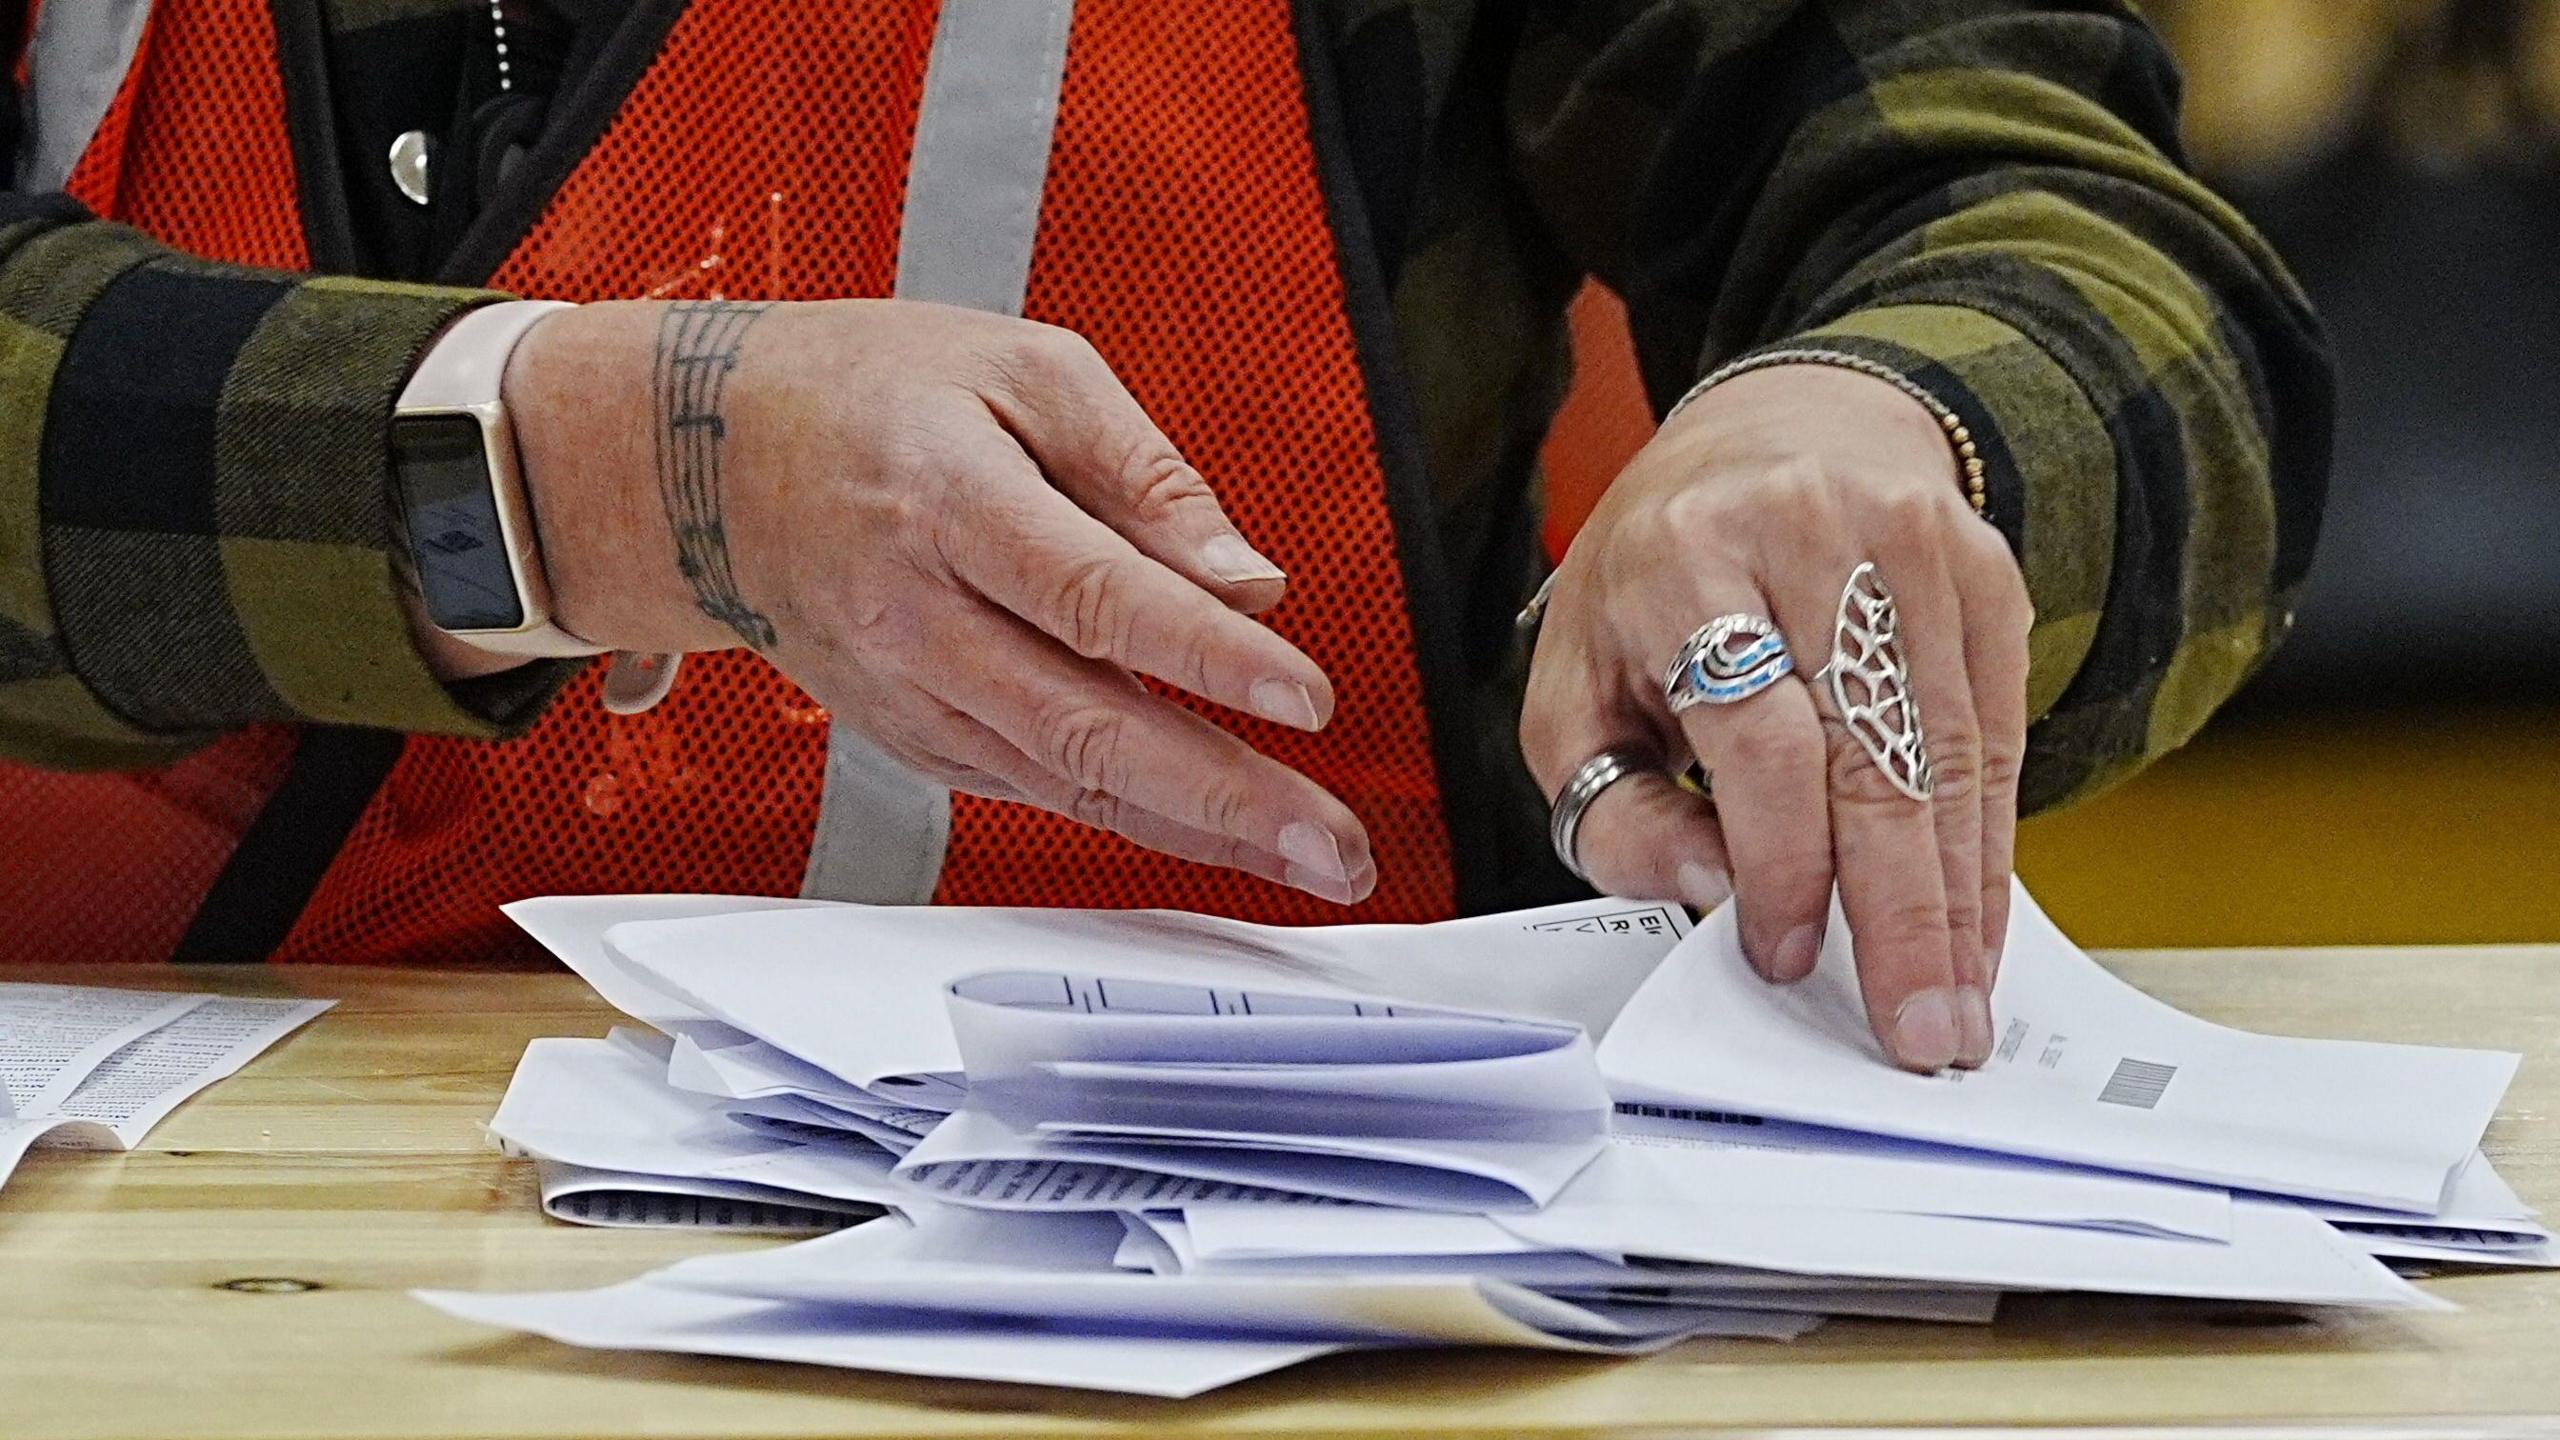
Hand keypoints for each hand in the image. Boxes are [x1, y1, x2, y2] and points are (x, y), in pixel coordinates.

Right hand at [491, 298, 1377, 904]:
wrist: (710, 461)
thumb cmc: (875, 393)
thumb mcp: (1024, 369)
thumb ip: (1144, 472)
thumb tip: (1244, 580)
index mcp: (950, 501)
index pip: (1096, 596)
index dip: (1207, 656)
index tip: (1306, 696)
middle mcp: (919, 617)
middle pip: (1086, 725)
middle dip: (1225, 797)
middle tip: (1331, 844)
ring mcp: (908, 691)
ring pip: (1065, 781)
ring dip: (1197, 833)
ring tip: (1307, 860)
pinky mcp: (911, 734)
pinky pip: (1032, 789)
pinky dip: (1130, 821)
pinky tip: (1213, 838)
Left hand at [1521, 363, 2032, 1070]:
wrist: (1782, 434)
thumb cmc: (1660, 581)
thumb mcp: (1578, 681)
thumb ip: (1615, 802)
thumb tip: (1713, 887)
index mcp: (1684, 555)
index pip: (1758, 733)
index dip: (1778, 859)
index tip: (1783, 954)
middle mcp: (1810, 534)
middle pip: (1871, 751)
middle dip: (1898, 911)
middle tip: (1915, 1030)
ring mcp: (1916, 546)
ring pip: (1950, 754)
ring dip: (1956, 899)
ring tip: (1955, 1008)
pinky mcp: (1987, 575)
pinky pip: (1996, 737)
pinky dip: (1984, 846)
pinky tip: (1973, 925)